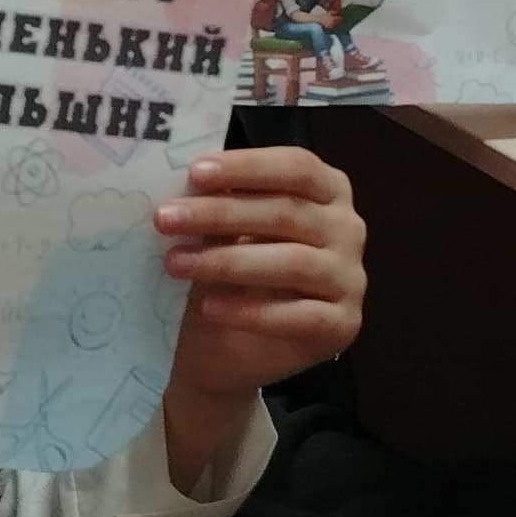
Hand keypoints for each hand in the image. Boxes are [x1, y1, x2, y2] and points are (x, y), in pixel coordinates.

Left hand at [157, 144, 365, 490]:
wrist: (234, 349)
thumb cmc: (233, 273)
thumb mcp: (227, 231)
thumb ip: (222, 205)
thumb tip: (185, 186)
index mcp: (328, 191)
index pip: (298, 167)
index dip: (248, 167)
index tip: (194, 173)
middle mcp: (348, 229)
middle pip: (288, 213)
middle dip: (220, 213)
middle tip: (165, 219)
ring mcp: (350, 278)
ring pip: (293, 263)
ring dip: (228, 261)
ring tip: (175, 263)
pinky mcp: (343, 324)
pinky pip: (299, 315)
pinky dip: (250, 311)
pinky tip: (210, 308)